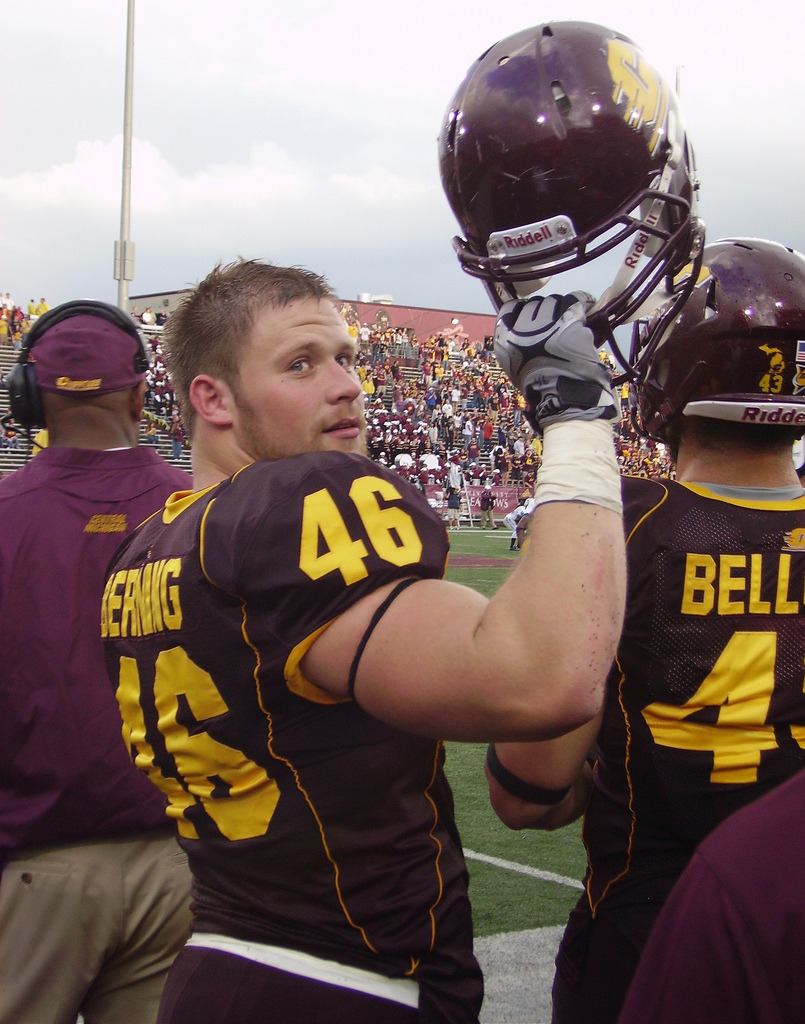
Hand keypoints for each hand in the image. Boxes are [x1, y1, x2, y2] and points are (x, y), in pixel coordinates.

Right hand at [493, 293, 618, 431]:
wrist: (563, 396)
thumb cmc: (538, 385)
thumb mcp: (513, 364)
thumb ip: (514, 342)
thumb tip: (523, 326)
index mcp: (505, 336)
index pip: (511, 308)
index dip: (523, 312)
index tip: (532, 319)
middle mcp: (522, 325)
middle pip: (534, 303)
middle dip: (544, 312)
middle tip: (553, 325)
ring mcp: (547, 321)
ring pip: (554, 301)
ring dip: (561, 309)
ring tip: (567, 324)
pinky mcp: (569, 319)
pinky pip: (574, 300)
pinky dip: (580, 304)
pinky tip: (582, 311)